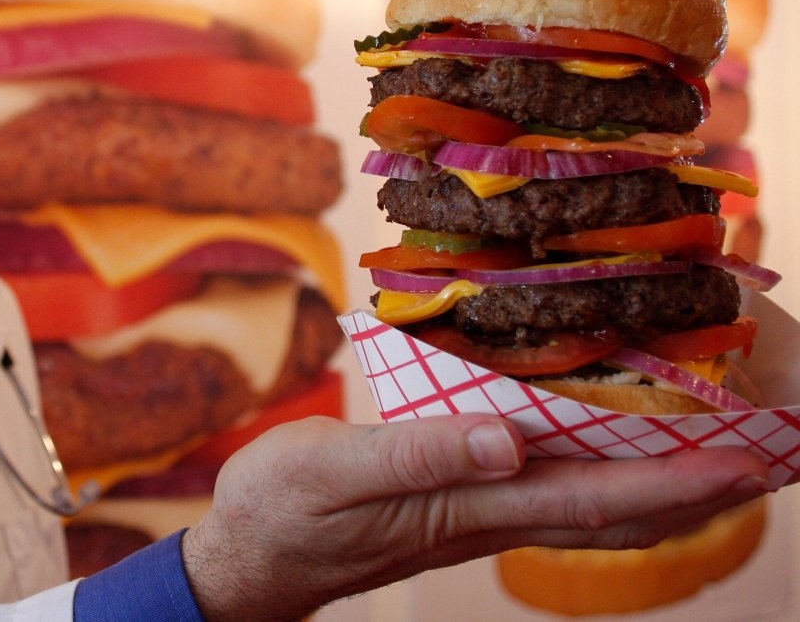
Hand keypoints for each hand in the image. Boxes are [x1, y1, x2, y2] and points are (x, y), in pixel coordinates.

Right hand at [182, 414, 768, 621]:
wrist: (250, 561)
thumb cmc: (281, 511)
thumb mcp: (333, 472)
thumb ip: (419, 455)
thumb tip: (508, 437)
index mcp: (468, 506)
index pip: (594, 497)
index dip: (676, 480)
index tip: (750, 457)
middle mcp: (488, 517)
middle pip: (616, 511)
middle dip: (699, 488)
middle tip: (772, 454)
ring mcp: (475, 518)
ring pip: (592, 508)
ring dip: (666, 487)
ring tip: (720, 455)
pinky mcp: (458, 508)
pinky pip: (554, 496)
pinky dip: (606, 479)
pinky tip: (611, 453)